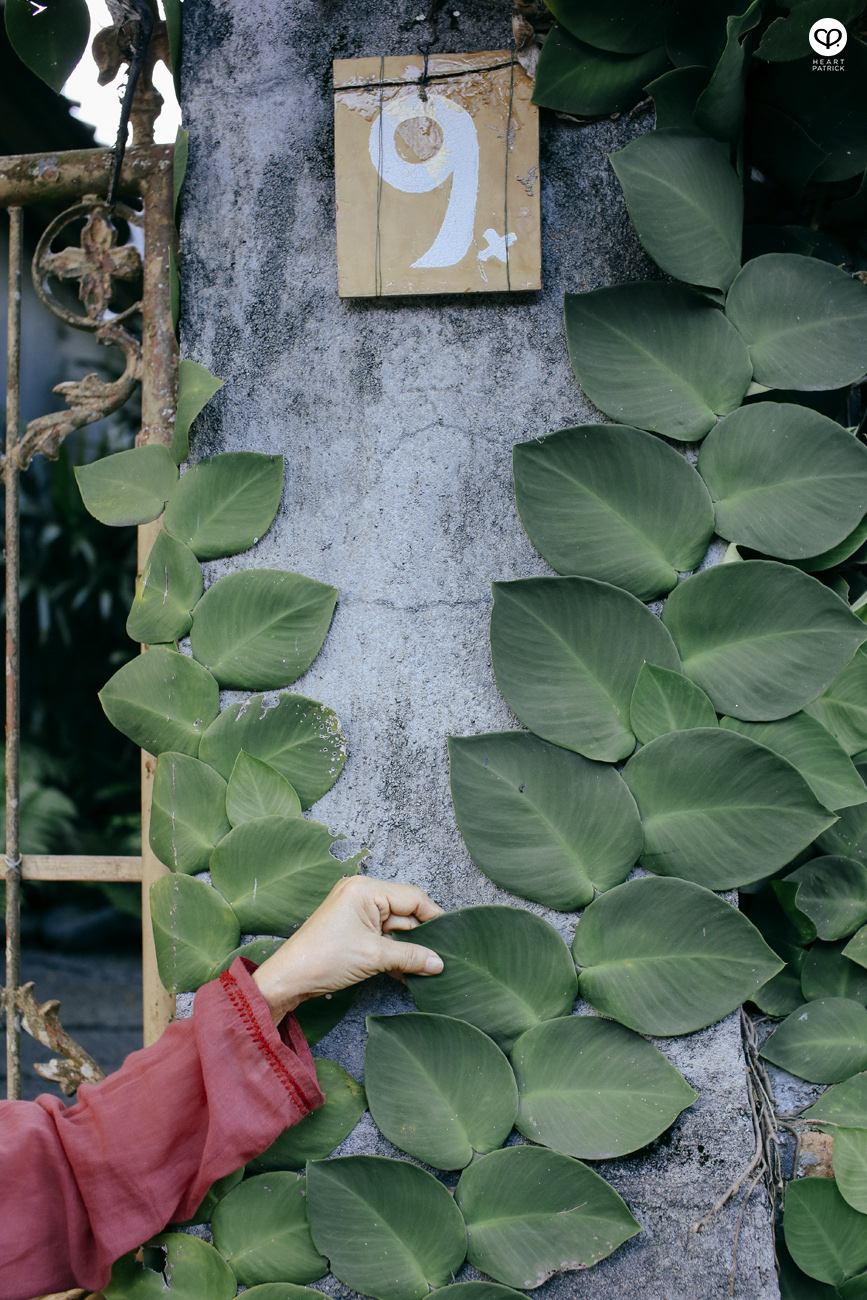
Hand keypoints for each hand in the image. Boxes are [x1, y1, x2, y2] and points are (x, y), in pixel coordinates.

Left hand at [251, 875, 444, 1023]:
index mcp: (366, 889)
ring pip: (395, 927)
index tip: (451, 939)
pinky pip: (382, 936)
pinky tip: (407, 971)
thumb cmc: (324, 959)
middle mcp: (362, 894)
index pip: (413, 897)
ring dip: (408, 948)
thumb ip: (411, 957)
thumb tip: (438, 963)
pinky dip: (394, 952)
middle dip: (421, 937)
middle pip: (405, 912)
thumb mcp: (374, 957)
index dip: (434, 918)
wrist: (289, 979)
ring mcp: (356, 911)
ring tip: (426, 968)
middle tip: (440, 959)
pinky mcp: (353, 929)